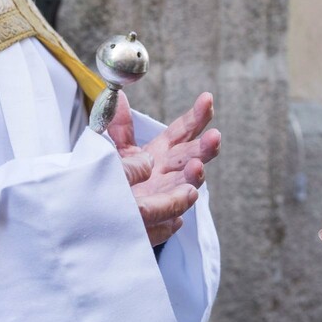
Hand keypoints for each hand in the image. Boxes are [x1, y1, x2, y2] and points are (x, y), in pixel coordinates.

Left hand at [109, 91, 220, 245]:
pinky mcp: (159, 225)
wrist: (107, 214)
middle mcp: (171, 174)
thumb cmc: (118, 179)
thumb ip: (119, 127)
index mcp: (163, 152)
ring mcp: (167, 199)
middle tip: (215, 137)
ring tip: (197, 168)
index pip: (183, 132)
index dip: (196, 116)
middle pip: (192, 158)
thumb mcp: (117, 150)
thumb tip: (118, 96)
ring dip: (193, 179)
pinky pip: (166, 224)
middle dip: (205, 148)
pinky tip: (175, 218)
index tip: (207, 99)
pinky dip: (169, 220)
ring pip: (185, 190)